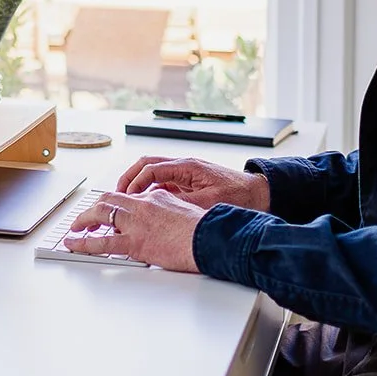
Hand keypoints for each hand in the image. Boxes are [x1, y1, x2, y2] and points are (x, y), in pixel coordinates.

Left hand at [62, 188, 202, 272]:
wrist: (210, 239)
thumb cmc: (204, 230)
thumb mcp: (184, 211)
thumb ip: (168, 209)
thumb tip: (161, 217)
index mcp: (155, 197)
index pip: (126, 196)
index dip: (112, 204)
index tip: (105, 211)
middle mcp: (142, 205)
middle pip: (108, 200)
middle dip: (92, 209)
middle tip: (84, 219)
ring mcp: (136, 223)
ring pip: (100, 215)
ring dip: (83, 221)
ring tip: (73, 230)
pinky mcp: (134, 242)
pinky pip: (102, 243)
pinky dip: (83, 243)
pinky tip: (73, 244)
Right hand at [116, 155, 270, 212]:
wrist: (260, 193)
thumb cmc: (240, 196)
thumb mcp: (209, 204)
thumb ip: (183, 205)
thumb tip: (161, 211)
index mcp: (187, 167)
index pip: (151, 168)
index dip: (134, 182)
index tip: (125, 196)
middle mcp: (184, 166)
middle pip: (147, 164)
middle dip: (129, 178)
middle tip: (116, 194)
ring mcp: (186, 173)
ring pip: (153, 172)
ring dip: (138, 184)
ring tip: (127, 201)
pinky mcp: (189, 182)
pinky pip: (163, 182)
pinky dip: (150, 191)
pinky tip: (146, 205)